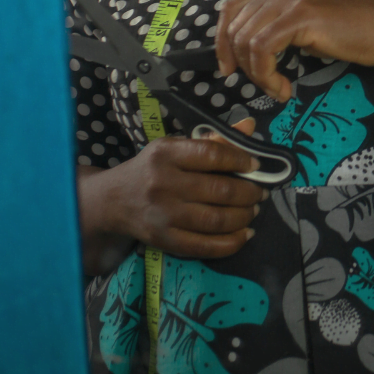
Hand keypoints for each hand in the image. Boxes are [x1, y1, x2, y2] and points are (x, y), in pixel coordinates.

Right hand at [88, 120, 265, 258]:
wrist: (112, 200)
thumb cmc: (152, 169)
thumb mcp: (174, 147)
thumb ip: (213, 139)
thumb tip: (249, 127)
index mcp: (166, 154)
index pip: (212, 154)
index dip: (240, 160)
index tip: (256, 166)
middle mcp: (163, 183)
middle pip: (219, 190)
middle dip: (249, 193)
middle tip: (260, 193)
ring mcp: (163, 215)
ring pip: (216, 219)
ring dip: (244, 216)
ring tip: (253, 210)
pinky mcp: (164, 240)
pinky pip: (205, 246)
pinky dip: (232, 242)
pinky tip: (245, 233)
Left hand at [215, 0, 373, 99]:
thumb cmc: (358, 29)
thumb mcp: (309, 20)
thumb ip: (281, 24)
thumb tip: (253, 49)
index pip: (232, 6)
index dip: (222, 40)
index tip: (229, 67)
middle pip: (235, 25)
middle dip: (240, 63)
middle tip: (261, 85)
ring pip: (246, 40)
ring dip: (257, 74)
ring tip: (278, 88)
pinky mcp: (300, 15)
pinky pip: (262, 49)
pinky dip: (267, 75)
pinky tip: (283, 88)